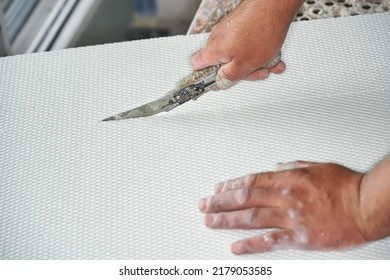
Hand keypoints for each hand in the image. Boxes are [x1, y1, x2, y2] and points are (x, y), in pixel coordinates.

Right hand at [190, 0, 302, 88]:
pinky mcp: (241, 25)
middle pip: (223, 63)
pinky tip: (271, 53)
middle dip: (242, 71)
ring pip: (239, 54)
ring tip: (270, 62)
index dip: (204, 76)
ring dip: (255, 62)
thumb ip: (230, 77)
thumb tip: (220, 83)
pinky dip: (258, 51)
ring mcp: (229, 30)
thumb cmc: (261, 30)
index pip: (196, 65)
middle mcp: (218, 38)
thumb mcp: (245, 64)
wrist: (275, 5)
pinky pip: (246, 44)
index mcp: (214, 49)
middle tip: (257, 73)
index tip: (215, 83)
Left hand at [199, 161, 371, 253]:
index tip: (218, 189)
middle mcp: (285, 196)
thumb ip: (292, 167)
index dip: (231, 185)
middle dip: (221, 202)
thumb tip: (276, 168)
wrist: (365, 206)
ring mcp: (290, 217)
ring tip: (210, 221)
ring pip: (251, 218)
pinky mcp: (299, 237)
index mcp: (288, 178)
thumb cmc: (345, 185)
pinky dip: (250, 244)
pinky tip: (236, 246)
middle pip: (244, 198)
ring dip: (227, 220)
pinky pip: (270, 241)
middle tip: (205, 205)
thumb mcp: (317, 166)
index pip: (251, 181)